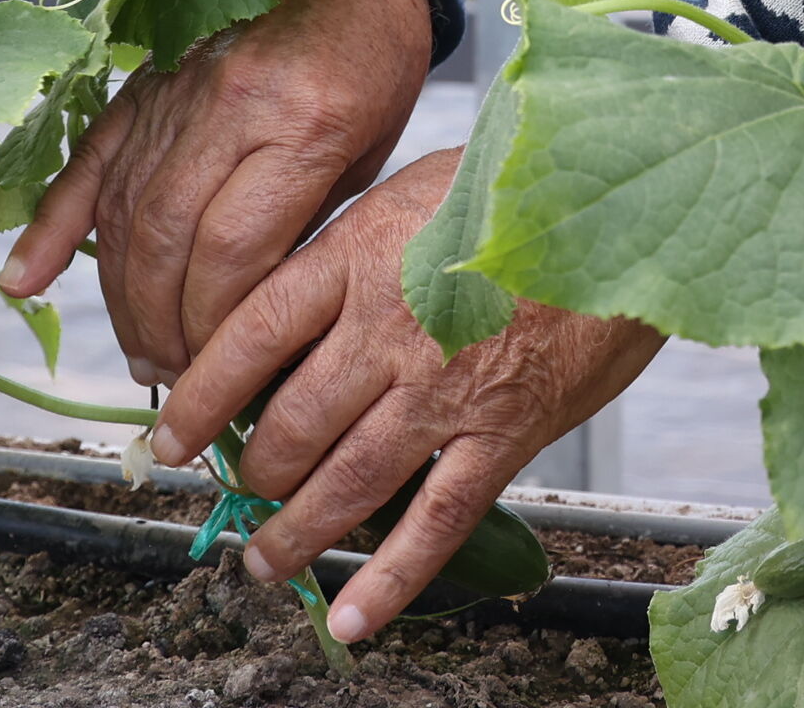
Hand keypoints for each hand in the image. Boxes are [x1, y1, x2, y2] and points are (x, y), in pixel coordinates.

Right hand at [0, 0, 433, 380]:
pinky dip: (53, 223)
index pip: (233, 249)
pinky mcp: (144, 81)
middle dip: (165, 325)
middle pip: (167, 238)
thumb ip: (305, 229)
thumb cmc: (375, 62)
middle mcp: (229, 103)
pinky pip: (90, 159)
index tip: (221, 373)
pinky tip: (24, 281)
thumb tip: (254, 325)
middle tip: (175, 378)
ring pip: (125, 210)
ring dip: (122, 297)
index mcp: (303, 123)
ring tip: (140, 356)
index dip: (214, 325)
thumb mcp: (370, 155)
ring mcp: (176, 88)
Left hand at [156, 149, 663, 644]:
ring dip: (294, 534)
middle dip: (251, 475)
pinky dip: (388, 579)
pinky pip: (433, 523)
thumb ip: (351, 244)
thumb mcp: (416, 188)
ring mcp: (444, 389)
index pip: (248, 338)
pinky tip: (352, 617)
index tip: (172, 436)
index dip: (200, 397)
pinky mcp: (503, 434)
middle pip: (288, 424)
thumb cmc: (523, 186)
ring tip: (265, 561)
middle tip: (237, 494)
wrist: (630, 209)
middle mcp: (387, 331)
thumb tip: (290, 291)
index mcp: (356, 260)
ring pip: (344, 482)